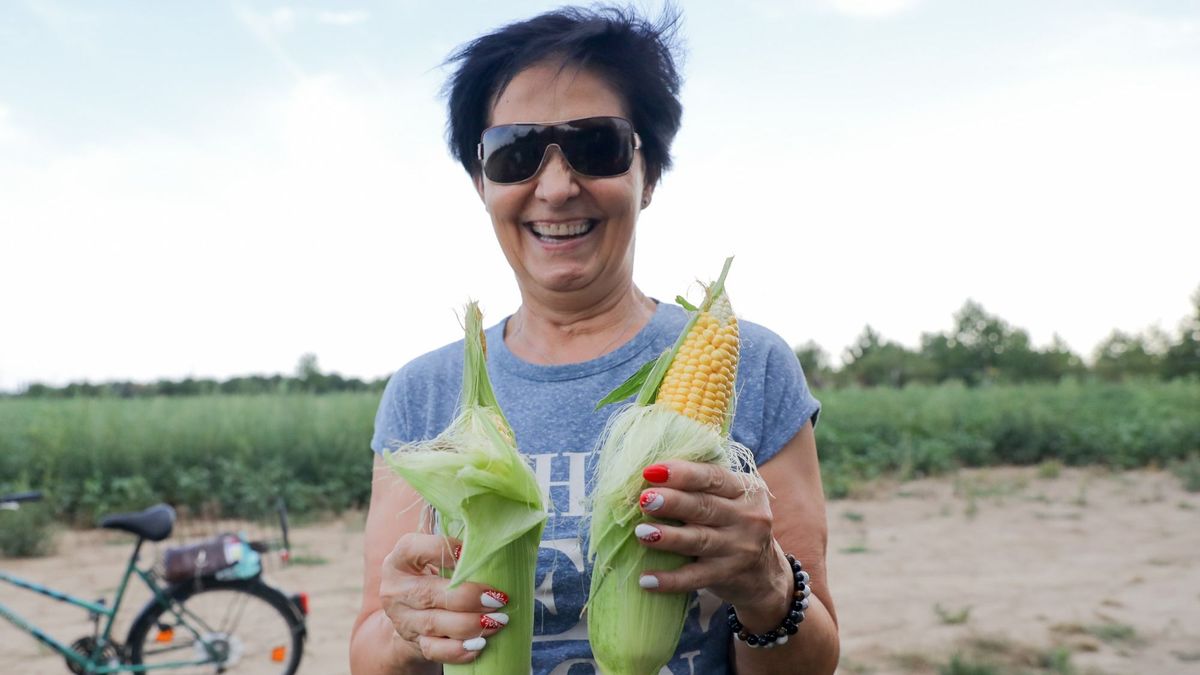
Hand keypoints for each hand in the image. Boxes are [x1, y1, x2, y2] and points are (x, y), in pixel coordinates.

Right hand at [379, 533, 511, 664]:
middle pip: (430, 593)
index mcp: (400, 559)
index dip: (443, 549)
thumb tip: (495, 537)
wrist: (412, 611)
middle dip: (468, 597)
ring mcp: (402, 618)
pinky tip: (479, 644)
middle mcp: (396, 589)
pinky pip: (435, 650)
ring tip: (499, 620)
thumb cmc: (434, 573)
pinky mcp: (413, 642)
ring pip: (435, 624)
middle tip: (498, 598)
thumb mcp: (436, 556)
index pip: (415, 549)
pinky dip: (459, 650)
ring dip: (471, 624)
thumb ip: (456, 546)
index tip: (469, 553)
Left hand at [634, 461, 792, 627]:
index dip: (683, 474)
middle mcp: (748, 517)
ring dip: (669, 537)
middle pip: (705, 507)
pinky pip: (696, 578)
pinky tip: (647, 580)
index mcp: (745, 490)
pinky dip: (671, 580)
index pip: (713, 477)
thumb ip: (701, 486)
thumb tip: (648, 477)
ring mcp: (740, 548)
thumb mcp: (730, 499)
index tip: (651, 472)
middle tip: (645, 500)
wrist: (763, 572)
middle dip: (673, 502)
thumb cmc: (731, 524)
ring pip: (700, 540)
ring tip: (641, 533)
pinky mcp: (728, 575)